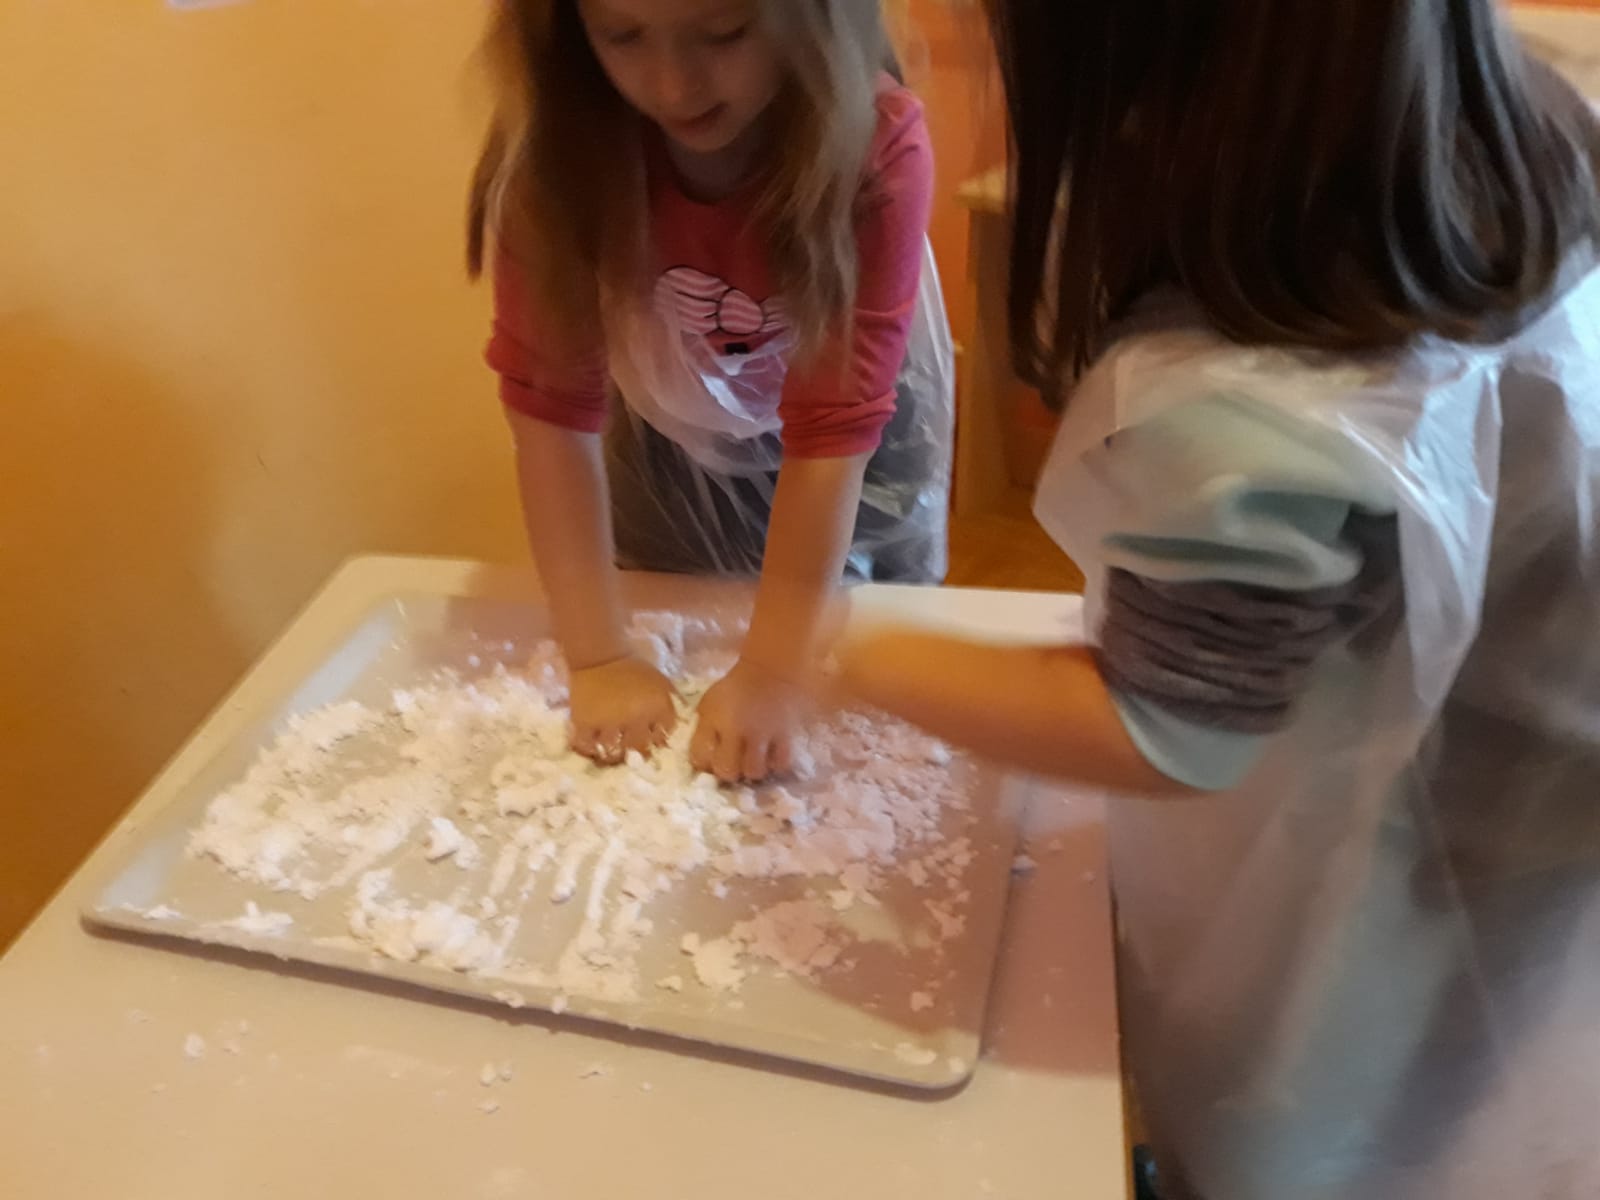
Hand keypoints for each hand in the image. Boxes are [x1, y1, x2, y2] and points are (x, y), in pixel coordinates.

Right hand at [567, 655, 678, 765]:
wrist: (600, 655)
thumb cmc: (633, 668)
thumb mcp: (661, 682)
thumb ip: (672, 704)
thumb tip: (678, 728)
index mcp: (656, 707)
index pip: (663, 737)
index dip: (659, 742)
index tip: (653, 743)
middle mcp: (635, 717)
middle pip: (641, 748)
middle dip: (639, 752)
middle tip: (634, 752)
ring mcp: (609, 721)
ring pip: (615, 751)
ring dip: (616, 753)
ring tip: (615, 751)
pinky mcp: (585, 721)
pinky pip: (587, 745)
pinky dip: (590, 748)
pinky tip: (594, 746)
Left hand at [690, 659, 806, 783]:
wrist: (770, 671)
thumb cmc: (735, 688)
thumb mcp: (709, 702)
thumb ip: (703, 729)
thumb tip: (702, 758)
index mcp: (713, 719)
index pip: (699, 756)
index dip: (702, 762)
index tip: (708, 758)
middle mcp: (737, 729)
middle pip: (727, 771)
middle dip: (727, 772)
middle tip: (731, 764)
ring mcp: (763, 734)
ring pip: (754, 771)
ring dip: (751, 770)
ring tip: (751, 762)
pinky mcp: (785, 736)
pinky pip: (780, 763)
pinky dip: (774, 764)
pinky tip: (770, 758)